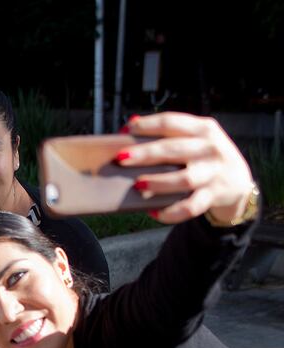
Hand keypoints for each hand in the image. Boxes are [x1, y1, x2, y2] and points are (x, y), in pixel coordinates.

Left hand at [120, 112, 254, 224]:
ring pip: (183, 179)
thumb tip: (128, 126)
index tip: (125, 130)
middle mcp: (209, 149)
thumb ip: (169, 132)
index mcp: (203, 129)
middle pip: (174, 149)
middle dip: (145, 153)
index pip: (171, 122)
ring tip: (138, 184)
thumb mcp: (195, 137)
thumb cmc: (204, 156)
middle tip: (121, 158)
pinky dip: (171, 212)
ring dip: (158, 182)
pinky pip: (190, 206)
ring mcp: (212, 173)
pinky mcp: (213, 195)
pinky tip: (153, 211)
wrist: (238, 180)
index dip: (146, 125)